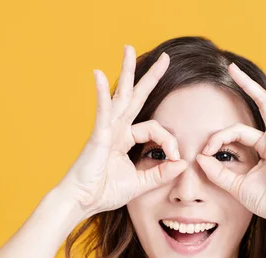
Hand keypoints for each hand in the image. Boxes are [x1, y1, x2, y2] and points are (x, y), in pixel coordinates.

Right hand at [56, 45, 185, 215]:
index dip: (169, 141)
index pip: (155, 129)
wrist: (81, 201)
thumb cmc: (104, 191)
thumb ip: (161, 174)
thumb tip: (183, 163)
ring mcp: (106, 130)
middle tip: (165, 57)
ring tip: (128, 49)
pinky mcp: (97, 136)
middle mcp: (117, 129)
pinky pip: (102, 112)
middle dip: (150, 77)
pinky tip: (98, 75)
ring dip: (126, 72)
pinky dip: (101, 95)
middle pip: (136, 97)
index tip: (175, 158)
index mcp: (126, 139)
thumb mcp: (140, 184)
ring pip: (120, 96)